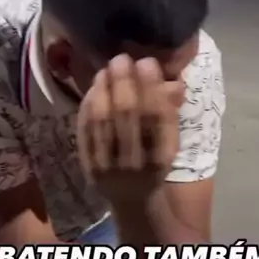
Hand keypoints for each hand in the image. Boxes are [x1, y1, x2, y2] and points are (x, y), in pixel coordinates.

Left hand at [77, 54, 184, 203]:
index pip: (156, 118)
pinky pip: (85, 130)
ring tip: (106, 68)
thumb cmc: (155, 162)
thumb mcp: (170, 142)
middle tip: (122, 58)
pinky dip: (88, 105)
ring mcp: (108, 166)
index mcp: (161, 157)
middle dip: (123, 82)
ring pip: (102, 121)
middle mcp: (134, 163)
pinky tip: (94, 87)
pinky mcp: (88, 165)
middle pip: (126, 116)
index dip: (151, 87)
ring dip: (103, 89)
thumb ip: (169, 112)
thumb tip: (172, 80)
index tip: (147, 61)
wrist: (133, 200)